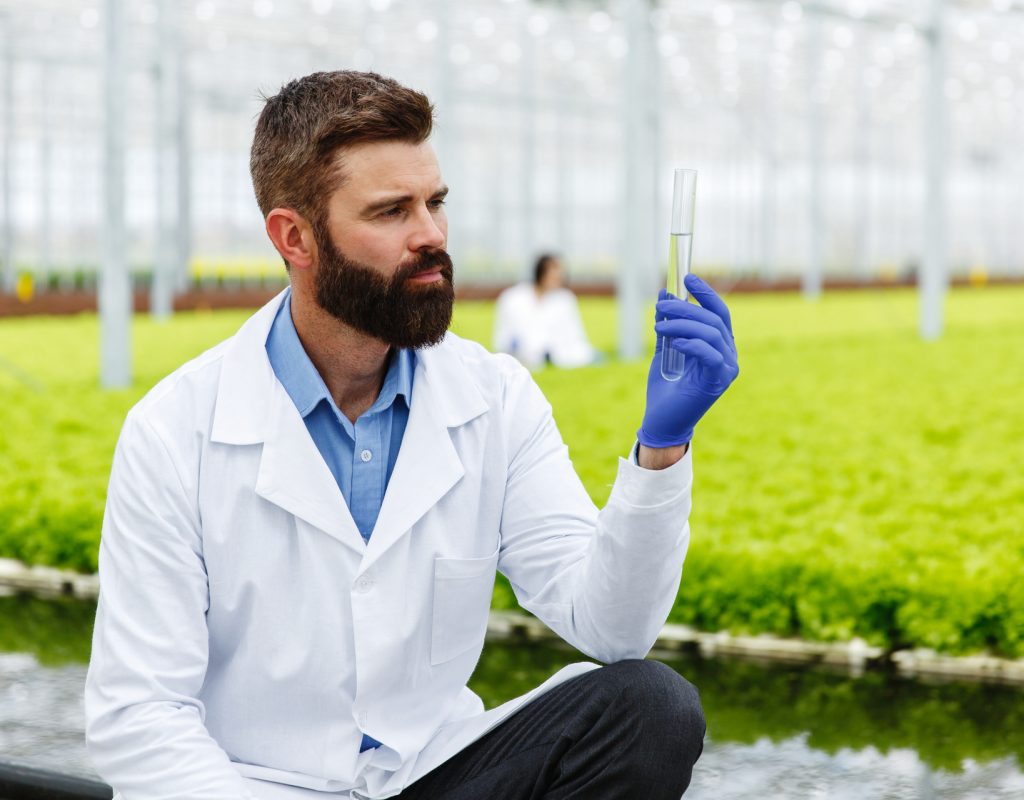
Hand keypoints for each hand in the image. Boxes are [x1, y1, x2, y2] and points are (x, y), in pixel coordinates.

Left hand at [638, 274, 738, 447]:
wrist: (662, 420)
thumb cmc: (666, 387)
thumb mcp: (664, 348)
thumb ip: (667, 323)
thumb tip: (663, 294)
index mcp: (719, 346)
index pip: (719, 312)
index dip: (705, 293)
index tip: (687, 278)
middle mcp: (728, 355)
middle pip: (713, 320)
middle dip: (686, 308)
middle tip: (662, 305)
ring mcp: (726, 369)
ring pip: (711, 334)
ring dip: (683, 325)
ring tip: (659, 326)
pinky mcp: (718, 381)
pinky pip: (710, 355)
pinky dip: (691, 344)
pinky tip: (674, 343)